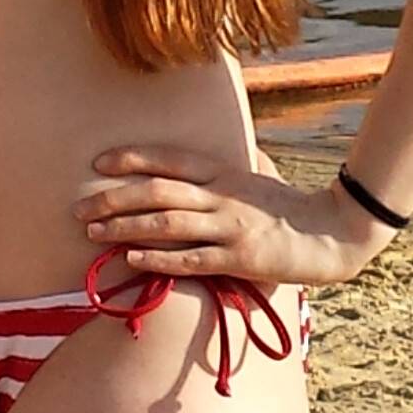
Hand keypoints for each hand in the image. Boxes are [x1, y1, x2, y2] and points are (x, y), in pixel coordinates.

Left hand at [75, 146, 394, 292]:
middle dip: (112, 198)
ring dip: (125, 227)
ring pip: (167, 222)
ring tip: (93, 233)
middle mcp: (221, 195)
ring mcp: (229, 226)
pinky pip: (192, 258)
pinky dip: (159, 258)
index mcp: (223, 173)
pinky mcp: (240, 257)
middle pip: (157, 190)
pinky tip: (133, 259)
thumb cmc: (292, 206)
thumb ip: (231, 167)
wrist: (334, 232)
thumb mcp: (259, 176)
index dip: (130, 159)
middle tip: (78, 208)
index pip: (168, 160)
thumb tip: (213, 153)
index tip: (97, 163)